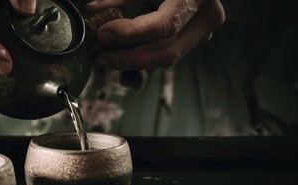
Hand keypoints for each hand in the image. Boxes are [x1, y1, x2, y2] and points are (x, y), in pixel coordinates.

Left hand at [85, 0, 224, 69]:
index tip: (104, 34)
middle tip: (101, 59)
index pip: (165, 25)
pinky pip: (165, 52)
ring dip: (133, 60)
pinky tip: (123, 51)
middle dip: (129, 59)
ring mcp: (204, 32)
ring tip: (107, 56)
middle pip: (166, 52)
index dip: (132, 34)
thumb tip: (90, 10)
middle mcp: (206, 18)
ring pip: (165, 58)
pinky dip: (142, 53)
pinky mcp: (195, 40)